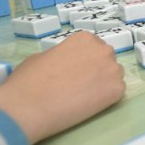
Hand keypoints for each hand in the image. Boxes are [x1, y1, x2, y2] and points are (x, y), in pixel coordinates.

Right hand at [0, 32, 124, 144]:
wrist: (27, 105)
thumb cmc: (28, 80)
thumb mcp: (42, 57)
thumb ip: (62, 55)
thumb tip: (67, 63)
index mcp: (85, 39)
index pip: (94, 47)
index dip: (86, 61)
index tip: (77, 71)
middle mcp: (103, 50)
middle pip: (106, 60)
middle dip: (97, 71)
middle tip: (81, 85)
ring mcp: (113, 70)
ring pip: (114, 77)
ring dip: (104, 84)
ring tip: (84, 97)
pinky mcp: (117, 90)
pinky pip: (116, 93)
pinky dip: (106, 100)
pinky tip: (89, 105)